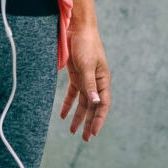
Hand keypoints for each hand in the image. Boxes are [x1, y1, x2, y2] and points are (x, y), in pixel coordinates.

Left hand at [60, 24, 110, 140]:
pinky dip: (69, 105)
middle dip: (89, 122)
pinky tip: (63, 115)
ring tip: (74, 132)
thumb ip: (90, 84)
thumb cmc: (86, 44)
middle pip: (93, 107)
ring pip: (83, 103)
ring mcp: (86, 79)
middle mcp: (96, 82)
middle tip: (86, 138)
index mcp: (103, 81)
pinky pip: (73, 94)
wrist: (78, 28)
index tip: (93, 133)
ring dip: (79, 117)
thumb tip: (96, 102)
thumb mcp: (88, 65)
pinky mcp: (77, 75)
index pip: (103, 105)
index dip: (99, 119)